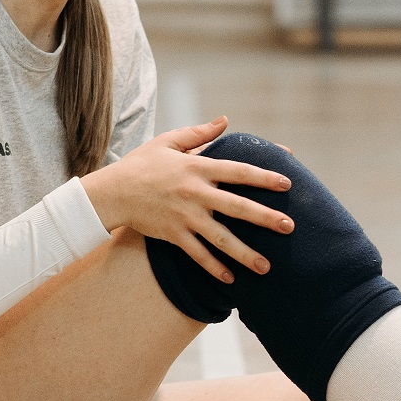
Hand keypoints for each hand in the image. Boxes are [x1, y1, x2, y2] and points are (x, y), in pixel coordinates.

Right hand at [81, 116, 295, 282]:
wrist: (111, 192)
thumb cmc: (141, 164)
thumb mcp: (168, 141)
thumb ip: (199, 133)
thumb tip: (225, 120)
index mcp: (197, 168)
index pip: (238, 172)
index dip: (264, 177)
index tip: (288, 184)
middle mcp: (195, 193)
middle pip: (237, 207)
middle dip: (265, 218)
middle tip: (289, 227)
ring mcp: (185, 217)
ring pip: (221, 238)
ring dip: (245, 253)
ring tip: (266, 267)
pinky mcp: (174, 235)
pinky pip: (198, 254)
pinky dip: (214, 268)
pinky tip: (231, 279)